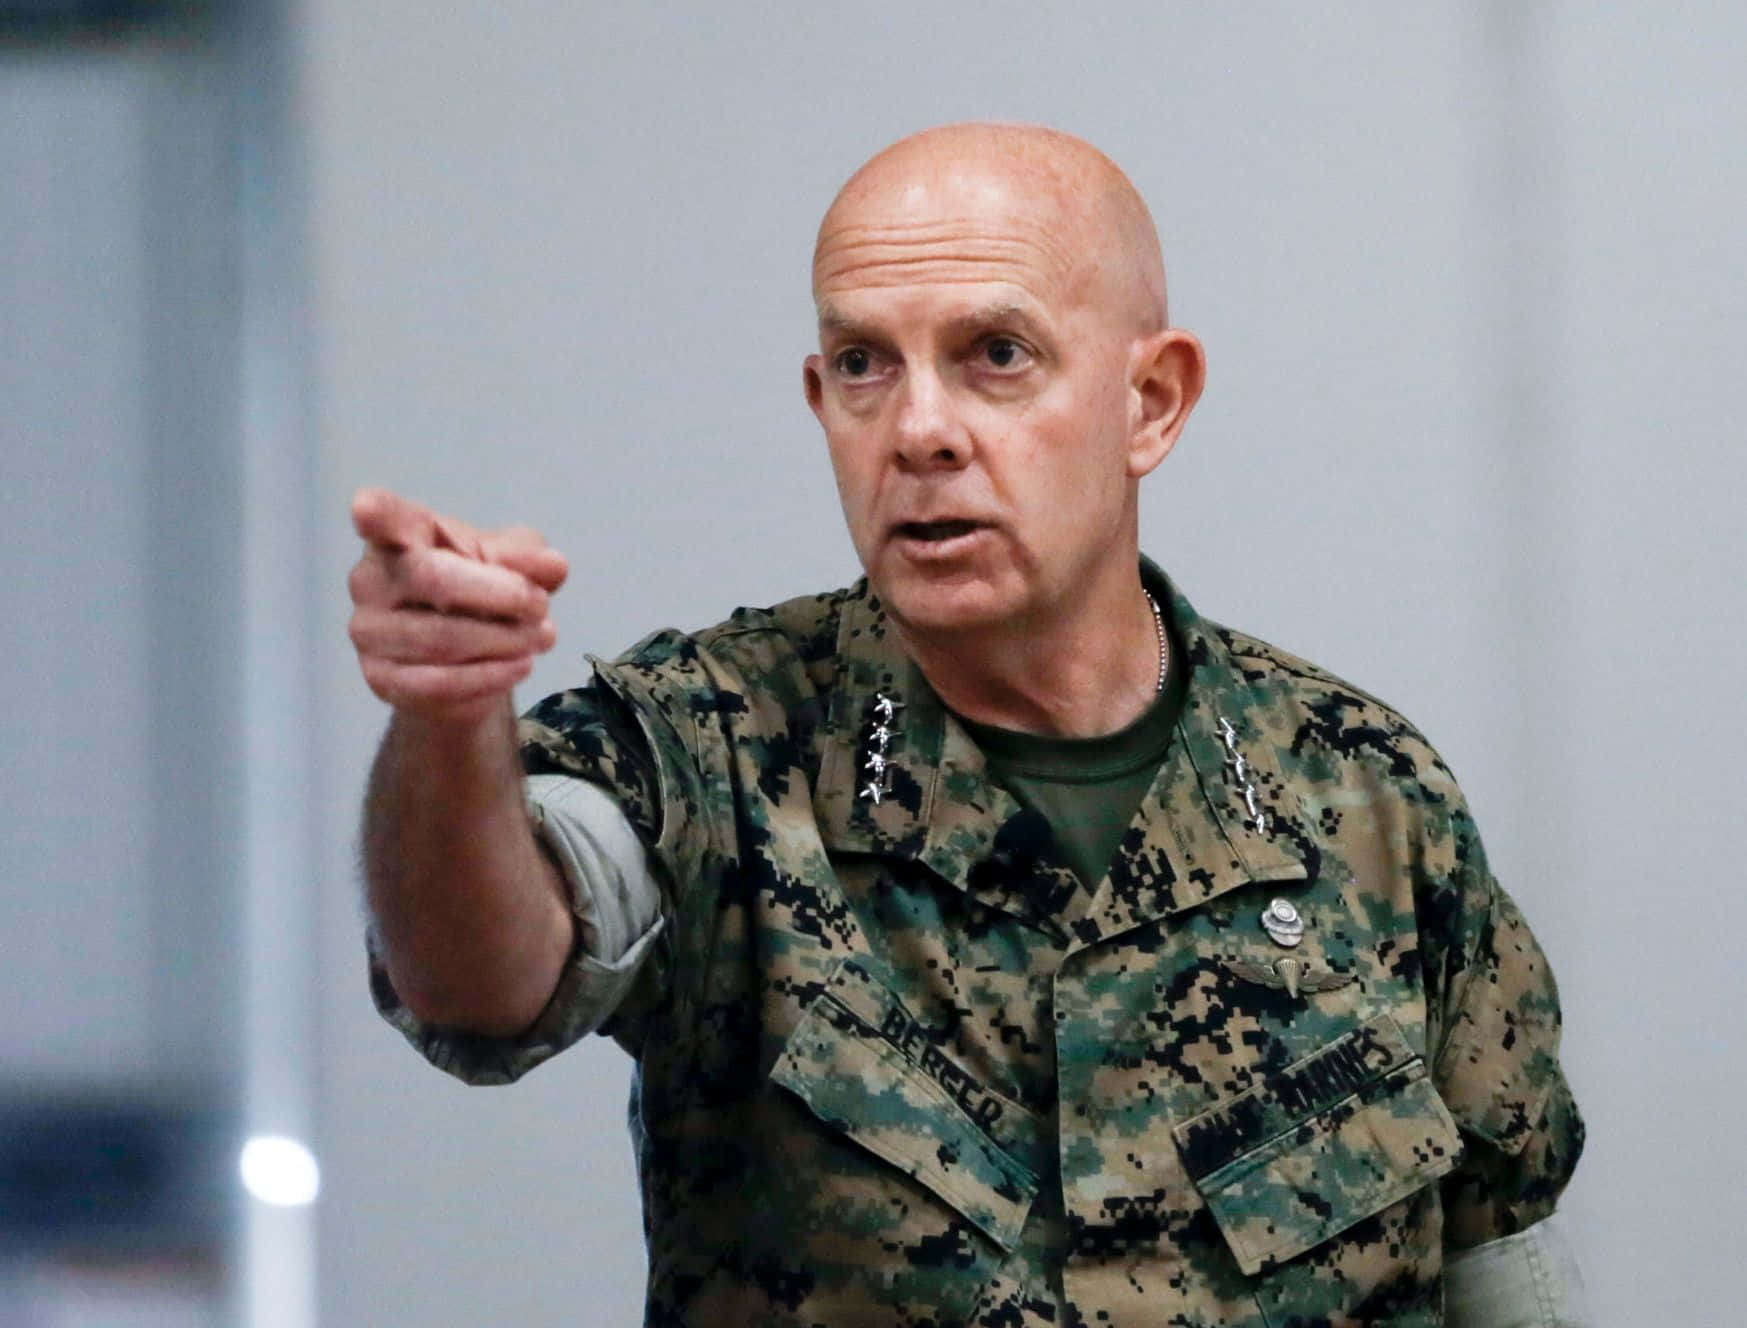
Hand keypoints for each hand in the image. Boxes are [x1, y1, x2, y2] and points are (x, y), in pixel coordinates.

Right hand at [347, 487, 568, 721]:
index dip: (373, 512)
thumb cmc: (481, 590)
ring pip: (443, 637)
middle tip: (540, 605)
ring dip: (506, 640)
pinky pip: (439, 681)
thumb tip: (552, 565)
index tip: (366, 509)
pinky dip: (490, 676)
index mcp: (400, 533)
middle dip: (500, 594)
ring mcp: (369, 631)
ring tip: (541, 637)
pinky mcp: (381, 678)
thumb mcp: (513, 561)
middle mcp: (372, 578)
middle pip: (435, 579)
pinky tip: (520, 666)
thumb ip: (529, 556)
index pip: (383, 517)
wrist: (467, 661)